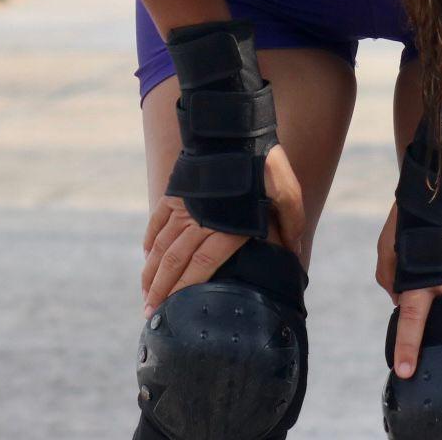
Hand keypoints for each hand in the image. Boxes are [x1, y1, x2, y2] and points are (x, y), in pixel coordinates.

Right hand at [142, 143, 304, 316]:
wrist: (235, 127)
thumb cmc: (265, 164)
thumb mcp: (287, 194)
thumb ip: (291, 225)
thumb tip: (296, 255)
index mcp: (225, 227)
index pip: (199, 266)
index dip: (184, 290)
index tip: (172, 310)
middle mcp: (199, 220)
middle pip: (173, 262)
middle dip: (160, 290)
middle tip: (150, 314)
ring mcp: (184, 205)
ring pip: (161, 245)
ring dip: (151, 271)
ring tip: (145, 294)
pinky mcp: (177, 191)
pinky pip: (157, 220)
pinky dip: (150, 239)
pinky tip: (147, 255)